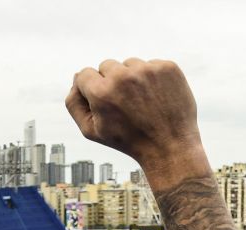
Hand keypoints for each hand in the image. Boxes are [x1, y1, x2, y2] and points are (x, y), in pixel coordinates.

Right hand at [65, 59, 205, 180]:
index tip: (107, 105)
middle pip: (107, 66)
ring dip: (133, 79)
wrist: (170, 148)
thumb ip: (74, 103)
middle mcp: (124, 77)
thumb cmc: (128, 141)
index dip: (93, 91)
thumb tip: (75, 78)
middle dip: (112, 83)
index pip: (85, 74)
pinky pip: (151, 65)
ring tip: (143, 104)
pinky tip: (157, 98)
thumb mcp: (92, 131)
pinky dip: (153, 79)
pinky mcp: (167, 68)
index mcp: (102, 92)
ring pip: (129, 64)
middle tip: (126, 106)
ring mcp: (148, 70)